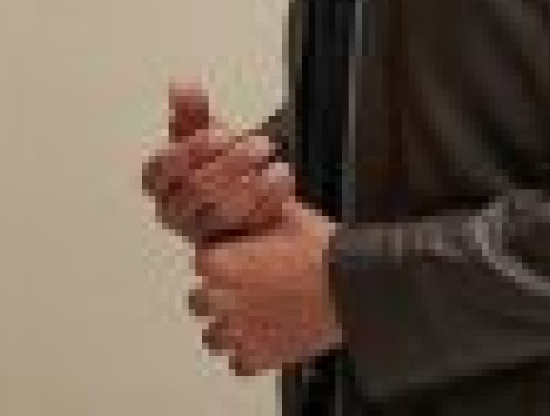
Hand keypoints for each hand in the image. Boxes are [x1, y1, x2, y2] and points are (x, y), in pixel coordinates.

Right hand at [141, 77, 294, 244]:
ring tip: (273, 161)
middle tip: (259, 144)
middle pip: (195, 189)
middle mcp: (174, 211)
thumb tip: (180, 82)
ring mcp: (200, 234)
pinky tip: (282, 178)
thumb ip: (193, 112)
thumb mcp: (211, 137)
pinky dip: (268, 198)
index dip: (190, 152)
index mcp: (162, 182)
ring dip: (252, 181)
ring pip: (221, 212)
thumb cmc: (224, 169)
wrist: (259, 203)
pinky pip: (247, 226)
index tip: (220, 134)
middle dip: (230, 163)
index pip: (160, 170)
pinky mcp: (228, 248)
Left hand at [188, 197, 344, 375]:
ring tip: (253, 314)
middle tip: (246, 284)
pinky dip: (250, 351)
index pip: (202, 261)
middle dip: (218, 292)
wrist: (350, 287)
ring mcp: (238, 334)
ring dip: (228, 326)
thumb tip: (258, 187)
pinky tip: (267, 335)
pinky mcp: (258, 357)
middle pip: (199, 301)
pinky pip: (239, 362)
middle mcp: (221, 301)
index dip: (221, 256)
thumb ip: (263, 204)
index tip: (237, 256)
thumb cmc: (321, 250)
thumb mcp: (291, 213)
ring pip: (213, 336)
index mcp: (222, 264)